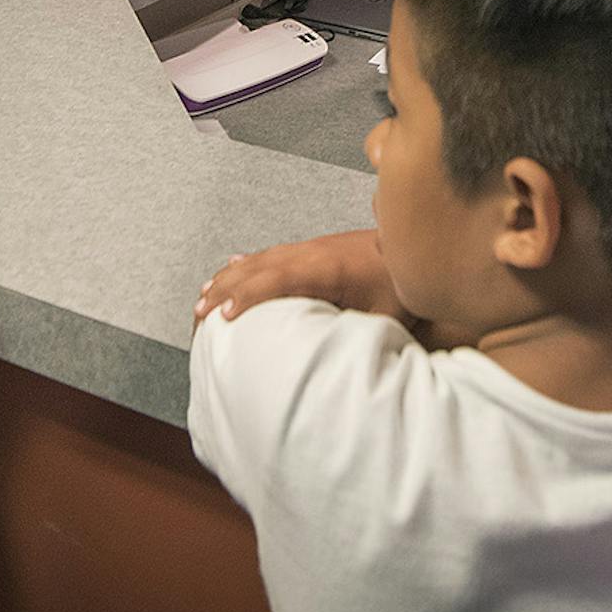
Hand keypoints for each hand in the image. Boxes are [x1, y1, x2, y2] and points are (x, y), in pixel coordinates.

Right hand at [194, 229, 403, 324]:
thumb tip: (338, 363)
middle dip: (224, 290)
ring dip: (229, 278)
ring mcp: (309, 249)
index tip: (227, 315)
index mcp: (327, 268)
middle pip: (257, 268)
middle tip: (199, 316)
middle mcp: (312, 253)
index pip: (279, 279)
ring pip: (258, 260)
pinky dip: (245, 265)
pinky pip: (269, 255)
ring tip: (203, 300)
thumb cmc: (401, 283)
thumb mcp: (385, 317)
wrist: (413, 247)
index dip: (250, 296)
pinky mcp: (312, 250)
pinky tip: (231, 268)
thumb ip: (358, 335)